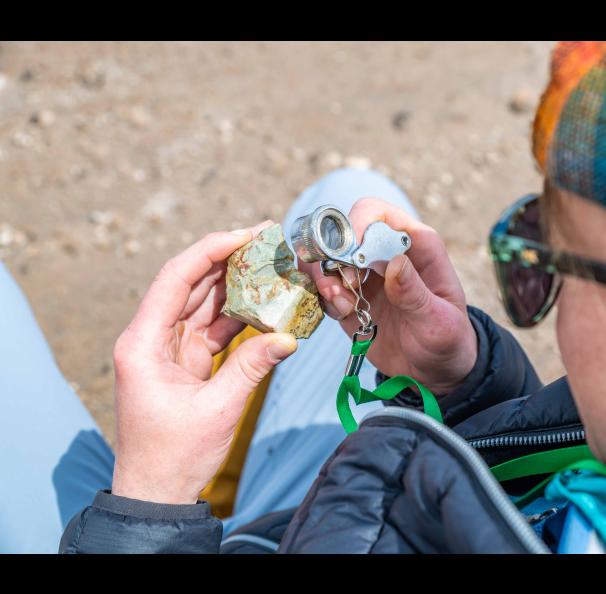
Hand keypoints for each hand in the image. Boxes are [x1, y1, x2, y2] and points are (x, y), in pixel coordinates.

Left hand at [111, 222, 297, 504]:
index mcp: (143, 343)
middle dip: (228, 259)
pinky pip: (213, 326)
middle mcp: (151, 338)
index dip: (209, 250)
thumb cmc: (173, 455)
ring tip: (270, 263)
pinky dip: (238, 314)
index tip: (245, 234)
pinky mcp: (185, 360)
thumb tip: (288, 337)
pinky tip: (264, 301)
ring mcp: (169, 348)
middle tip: (266, 240)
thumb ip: (251, 368)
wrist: (156, 492)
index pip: (175, 279)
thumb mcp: (217, 410)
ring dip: (235, 283)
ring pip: (203, 301)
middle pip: (190, 283)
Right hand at [298, 198, 476, 395]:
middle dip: (333, 255)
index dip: (357, 226)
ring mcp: (363, 275)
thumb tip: (394, 263)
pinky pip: (322, 286)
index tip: (353, 257)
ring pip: (325, 256)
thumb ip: (415, 294)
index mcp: (415, 245)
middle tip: (343, 286)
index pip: (376, 213)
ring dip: (323, 277)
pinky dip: (322, 297)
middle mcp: (384, 253)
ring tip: (340, 303)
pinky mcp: (348, 298)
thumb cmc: (447, 339)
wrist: (434, 371)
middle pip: (342, 231)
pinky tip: (342, 314)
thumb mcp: (438, 321)